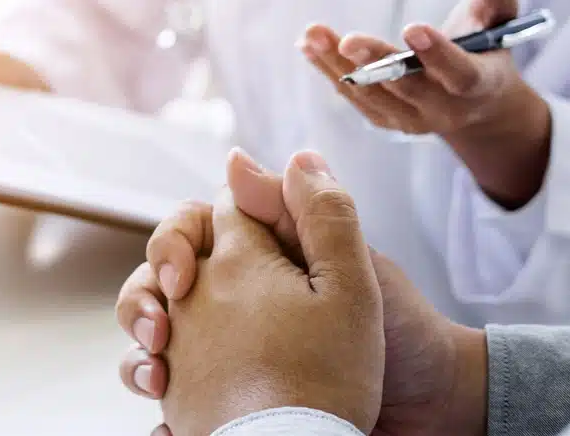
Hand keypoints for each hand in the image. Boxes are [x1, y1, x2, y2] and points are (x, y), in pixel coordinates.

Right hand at [118, 149, 384, 435]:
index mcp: (269, 253)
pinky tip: (164, 412)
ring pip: (158, 328)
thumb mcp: (356, 268)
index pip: (198, 226)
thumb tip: (235, 159)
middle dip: (145, 295)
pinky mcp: (231, 391)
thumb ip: (305, 212)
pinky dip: (157, 391)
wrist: (429, 412)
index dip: (174, 240)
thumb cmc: (403, 334)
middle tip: (158, 329)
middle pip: (164, 277)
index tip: (179, 274)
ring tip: (155, 374)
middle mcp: (242, 292)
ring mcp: (232, 342)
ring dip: (140, 343)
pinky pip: (177, 385)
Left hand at [299, 0, 550, 207]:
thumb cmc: (488, 46)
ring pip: (373, 95)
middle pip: (407, 87)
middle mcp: (444, 109)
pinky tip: (308, 46)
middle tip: (348, 40)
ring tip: (312, 35)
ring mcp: (412, 119)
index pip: (459, 72)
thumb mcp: (497, 12)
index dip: (436, 52)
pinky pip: (355, 97)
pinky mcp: (386, 120)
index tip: (412, 26)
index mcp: (478, 84)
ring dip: (339, 66)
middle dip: (377, 63)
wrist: (478, 104)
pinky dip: (330, 72)